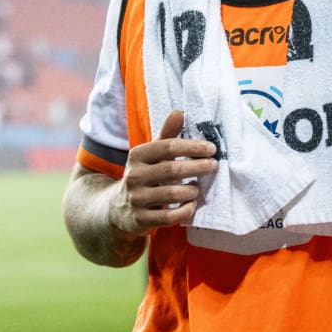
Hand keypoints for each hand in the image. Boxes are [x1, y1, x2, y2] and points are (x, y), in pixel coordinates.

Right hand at [110, 110, 217, 234]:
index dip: (193, 147)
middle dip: (198, 167)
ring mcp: (136, 199)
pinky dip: (185, 211)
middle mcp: (134, 176)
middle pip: (173, 169)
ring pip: (173, 194)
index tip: (212, 149)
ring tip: (198, 188)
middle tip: (214, 166)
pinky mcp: (140, 220)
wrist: (117, 208)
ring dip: (192, 190)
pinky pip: (170, 217)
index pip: (169, 146)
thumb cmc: (144, 175)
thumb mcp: (151, 154)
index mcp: (137, 155)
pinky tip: (191, 205)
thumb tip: (179, 112)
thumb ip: (167, 135)